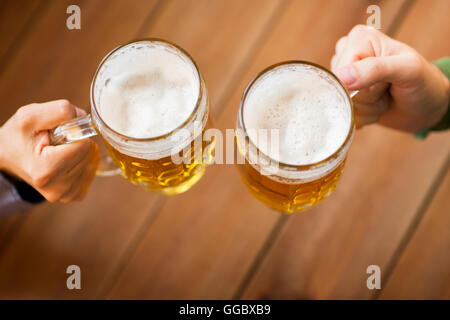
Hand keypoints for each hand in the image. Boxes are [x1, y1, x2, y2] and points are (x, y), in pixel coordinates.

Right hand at [0, 100, 98, 202]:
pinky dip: (81, 164)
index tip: (57, 134)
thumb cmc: (18, 136)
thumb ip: (58, 111)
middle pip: (90, 155)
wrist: (8, 156)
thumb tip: (82, 116)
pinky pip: (90, 174)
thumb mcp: (30, 116)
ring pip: (92, 163)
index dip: (74, 134)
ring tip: (57, 152)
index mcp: (46, 170)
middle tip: (55, 144)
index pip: (84, 146)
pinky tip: (64, 162)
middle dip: (76, 143)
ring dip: (79, 154)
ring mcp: (66, 195)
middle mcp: (57, 188)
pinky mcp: (73, 196)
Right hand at [331, 25, 448, 131]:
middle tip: (386, 90)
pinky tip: (376, 106)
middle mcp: (348, 54)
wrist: (427, 107)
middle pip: (339, 88)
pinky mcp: (346, 95)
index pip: (342, 71)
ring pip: (340, 102)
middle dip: (365, 97)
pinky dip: (363, 116)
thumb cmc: (423, 83)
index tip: (385, 82)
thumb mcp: (407, 70)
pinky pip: (342, 113)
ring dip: (366, 108)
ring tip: (384, 97)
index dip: (362, 85)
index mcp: (360, 38)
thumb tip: (342, 76)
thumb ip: (376, 69)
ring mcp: (346, 76)